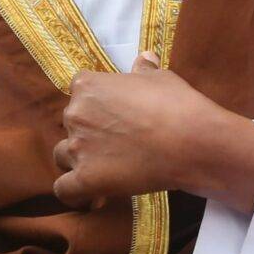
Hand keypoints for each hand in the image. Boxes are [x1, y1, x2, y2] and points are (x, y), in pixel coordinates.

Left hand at [53, 53, 253, 210]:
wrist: (191, 142)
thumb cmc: (177, 104)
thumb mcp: (161, 78)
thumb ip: (144, 70)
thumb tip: (144, 57)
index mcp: (88, 85)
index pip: (79, 91)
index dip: (97, 104)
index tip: (115, 114)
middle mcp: (75, 113)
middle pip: (71, 123)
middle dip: (90, 132)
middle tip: (119, 142)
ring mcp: (78, 147)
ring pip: (62, 155)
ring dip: (79, 160)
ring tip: (105, 168)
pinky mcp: (85, 178)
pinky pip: (64, 190)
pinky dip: (76, 193)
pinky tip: (95, 196)